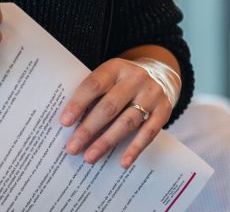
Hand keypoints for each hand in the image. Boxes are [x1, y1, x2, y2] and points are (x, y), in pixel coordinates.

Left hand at [58, 57, 174, 167]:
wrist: (161, 75)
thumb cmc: (124, 81)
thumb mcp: (110, 77)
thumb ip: (94, 94)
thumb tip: (71, 123)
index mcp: (116, 67)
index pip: (94, 85)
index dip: (78, 103)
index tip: (65, 122)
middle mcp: (135, 78)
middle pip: (110, 106)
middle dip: (89, 129)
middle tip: (73, 147)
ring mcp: (152, 94)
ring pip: (127, 122)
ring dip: (107, 142)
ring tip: (90, 156)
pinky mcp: (164, 110)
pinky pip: (149, 132)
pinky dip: (135, 148)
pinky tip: (123, 162)